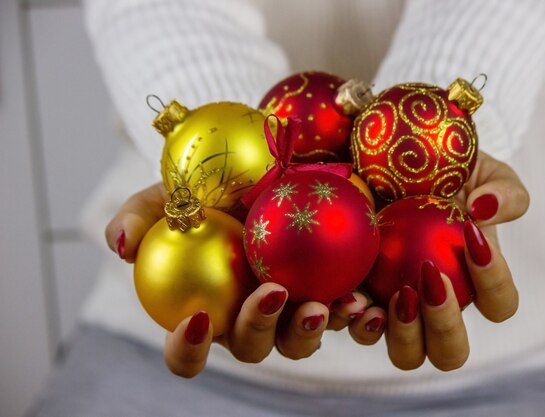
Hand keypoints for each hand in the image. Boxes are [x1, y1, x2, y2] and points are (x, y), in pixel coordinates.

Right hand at [105, 183, 329, 377]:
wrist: (264, 166)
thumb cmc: (210, 186)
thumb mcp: (172, 193)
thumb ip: (140, 217)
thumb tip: (119, 244)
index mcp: (207, 308)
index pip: (187, 350)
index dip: (187, 349)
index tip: (197, 319)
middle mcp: (248, 317)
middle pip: (250, 348)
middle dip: (258, 330)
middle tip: (271, 294)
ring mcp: (289, 310)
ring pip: (297, 341)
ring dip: (309, 330)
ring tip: (323, 304)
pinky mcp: (328, 292)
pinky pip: (340, 315)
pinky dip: (351, 314)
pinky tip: (362, 299)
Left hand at [346, 151, 529, 370]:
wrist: (387, 160)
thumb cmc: (442, 172)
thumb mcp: (481, 172)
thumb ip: (504, 192)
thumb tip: (485, 210)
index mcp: (473, 282)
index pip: (499, 303)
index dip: (494, 282)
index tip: (472, 238)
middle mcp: (436, 307)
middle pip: (450, 352)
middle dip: (445, 329)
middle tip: (428, 282)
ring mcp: (395, 309)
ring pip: (405, 353)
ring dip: (399, 335)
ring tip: (383, 303)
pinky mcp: (356, 297)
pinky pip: (351, 326)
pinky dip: (349, 319)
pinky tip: (347, 297)